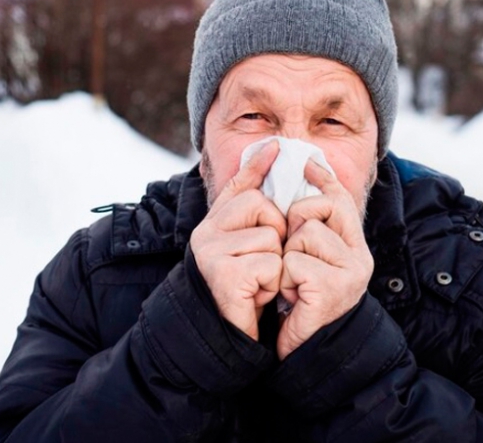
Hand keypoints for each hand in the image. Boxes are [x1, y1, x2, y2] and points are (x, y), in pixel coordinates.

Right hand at [190, 141, 286, 340]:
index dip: (257, 166)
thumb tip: (269, 151)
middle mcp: (205, 234)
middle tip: (263, 262)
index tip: (276, 147)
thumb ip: (252, 210)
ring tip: (258, 283)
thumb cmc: (241, 290)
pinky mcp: (223, 275)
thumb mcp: (247, 248)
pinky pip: (269, 264)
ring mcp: (211, 253)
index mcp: (212, 225)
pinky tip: (257, 296)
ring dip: (275, 265)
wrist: (223, 336)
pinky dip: (272, 284)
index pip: (237, 186)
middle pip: (261, 206)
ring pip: (270, 237)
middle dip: (275, 234)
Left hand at [278, 160, 373, 359]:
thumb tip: (304, 179)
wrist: (308, 352)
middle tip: (293, 255)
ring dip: (288, 259)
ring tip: (294, 284)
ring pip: (303, 234)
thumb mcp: (308, 260)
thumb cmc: (303, 304)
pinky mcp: (333, 289)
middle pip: (317, 209)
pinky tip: (294, 298)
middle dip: (294, 225)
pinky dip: (286, 280)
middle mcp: (359, 257)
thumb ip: (310, 228)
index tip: (307, 161)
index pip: (340, 200)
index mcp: (354, 247)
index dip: (323, 178)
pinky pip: (294, 262)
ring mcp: (350, 273)